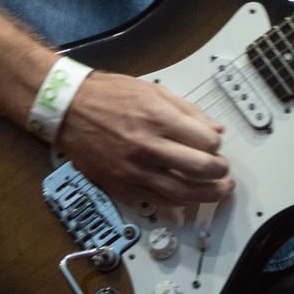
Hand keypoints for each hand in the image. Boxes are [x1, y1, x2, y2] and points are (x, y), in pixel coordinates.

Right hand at [58, 72, 234, 204]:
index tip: (216, 145)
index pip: (206, 142)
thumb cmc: (107, 96)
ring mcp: (134, 169)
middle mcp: (148, 147)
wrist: (68, 109)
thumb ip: (187, 111)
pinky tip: (188, 198)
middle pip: (199, 170)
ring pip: (182, 193)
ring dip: (207, 195)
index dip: (217, 146)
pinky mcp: (122, 185)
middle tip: (224, 172)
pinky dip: (178, 202)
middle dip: (220, 173)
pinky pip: (157, 201)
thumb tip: (214, 129)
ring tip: (218, 192)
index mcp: (158, 119)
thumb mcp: (152, 90)